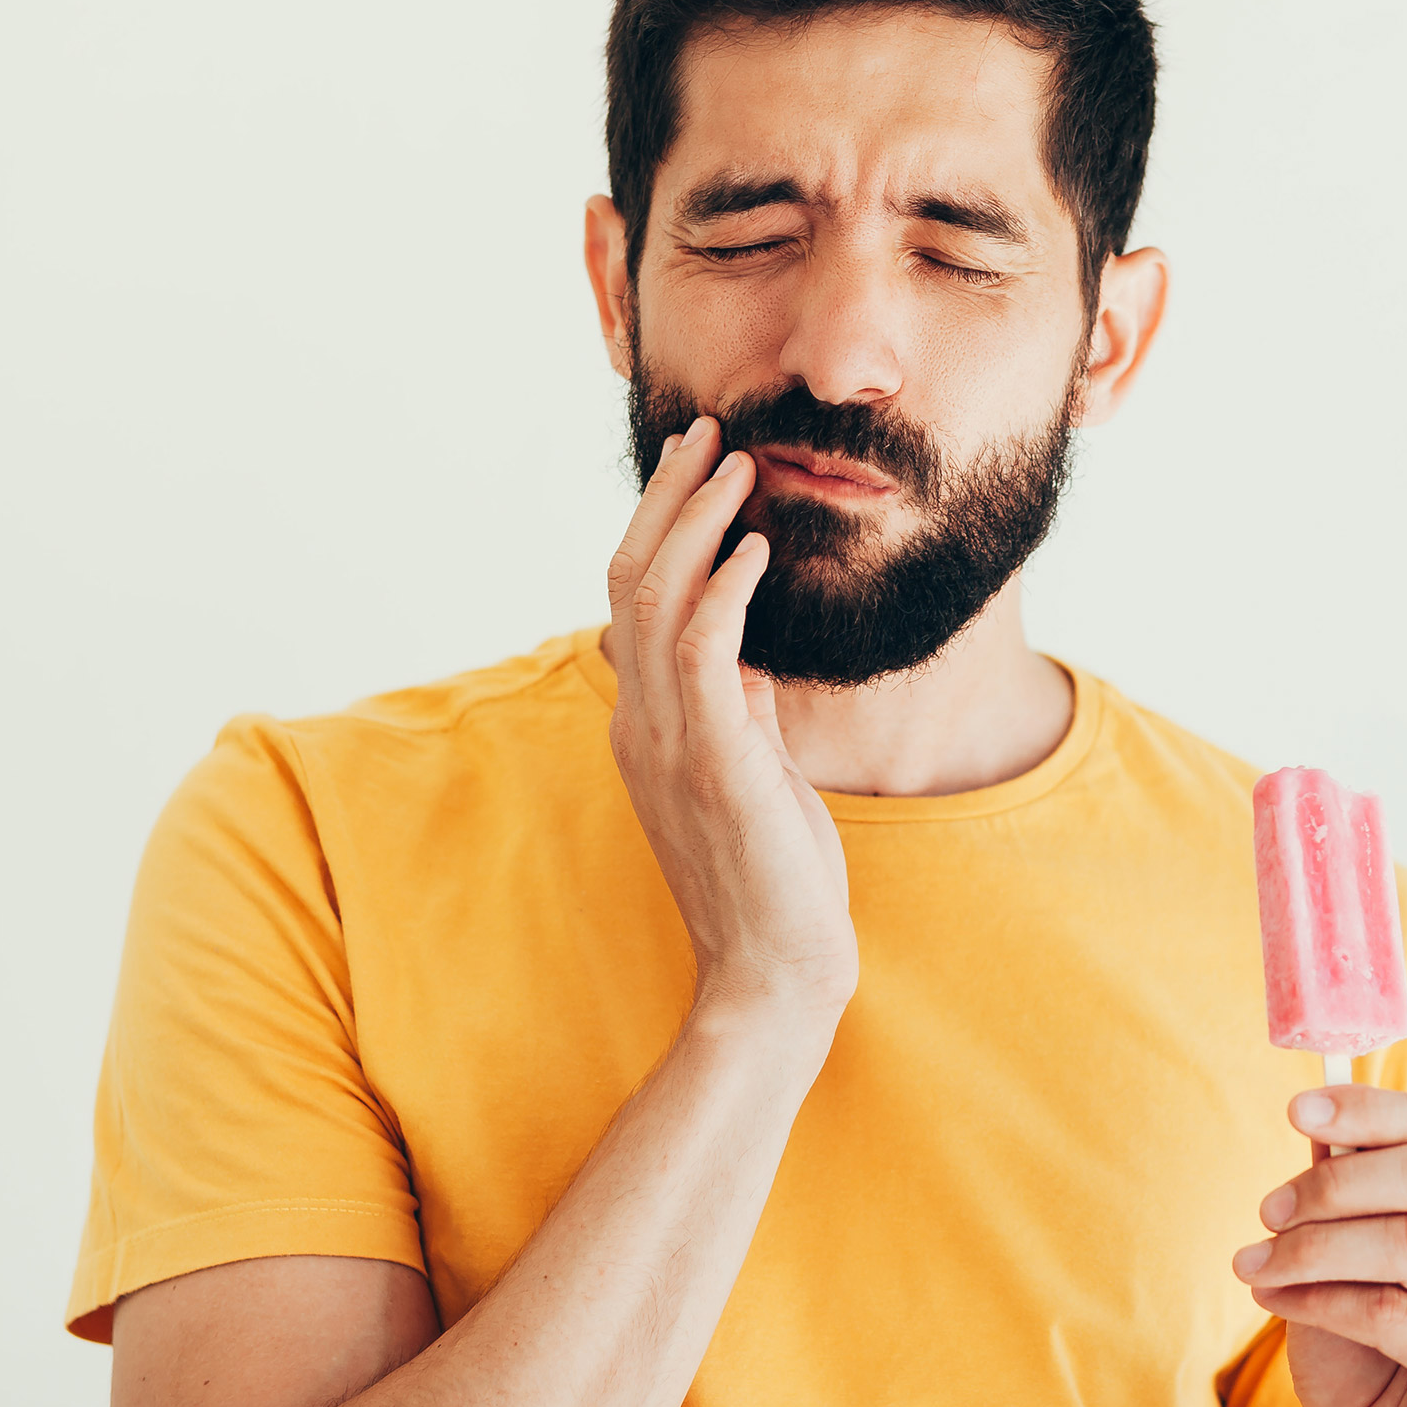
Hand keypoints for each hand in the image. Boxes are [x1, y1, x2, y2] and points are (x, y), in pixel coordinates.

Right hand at [604, 416, 857, 1016]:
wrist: (776, 972)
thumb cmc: (774, 878)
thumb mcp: (754, 774)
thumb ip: (742, 713)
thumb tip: (752, 659)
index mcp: (646, 726)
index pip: (632, 601)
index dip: (660, 525)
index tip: (701, 467)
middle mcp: (642, 724)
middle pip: (630, 579)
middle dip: (669, 498)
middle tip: (711, 434)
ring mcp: (669, 742)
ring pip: (657, 602)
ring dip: (698, 523)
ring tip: (740, 465)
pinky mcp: (714, 762)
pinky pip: (702, 654)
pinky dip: (724, 590)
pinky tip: (755, 549)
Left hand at [1231, 1087, 1406, 1406]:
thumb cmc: (1376, 1341)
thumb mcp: (1353, 1244)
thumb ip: (1350, 1182)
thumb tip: (1321, 1116)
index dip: (1368, 1112)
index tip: (1299, 1111)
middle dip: (1336, 1185)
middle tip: (1269, 1209)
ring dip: (1316, 1248)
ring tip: (1259, 1264)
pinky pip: (1394, 1314)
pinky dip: (1321, 1302)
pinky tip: (1280, 1303)